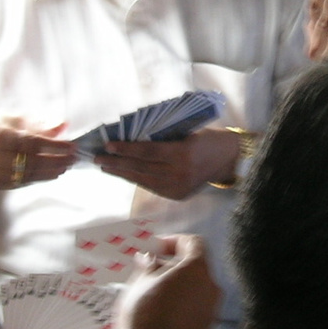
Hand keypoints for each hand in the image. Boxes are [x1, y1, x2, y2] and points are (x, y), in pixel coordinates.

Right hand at [0, 114, 76, 190]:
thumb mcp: (5, 117)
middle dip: (56, 160)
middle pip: (32, 161)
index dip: (55, 146)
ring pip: (27, 175)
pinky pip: (20, 182)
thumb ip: (34, 123)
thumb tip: (63, 126)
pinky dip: (38, 178)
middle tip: (73, 158)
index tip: (72, 146)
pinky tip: (51, 174)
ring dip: (50, 171)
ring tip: (66, 166)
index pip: (32, 143)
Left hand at [96, 127, 240, 199]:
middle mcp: (179, 174)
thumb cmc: (207, 139)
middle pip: (141, 168)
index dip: (126, 149)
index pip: (147, 152)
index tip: (108, 145)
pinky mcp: (177, 196)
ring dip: (122, 174)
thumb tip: (132, 138)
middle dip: (117, 163)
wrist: (229, 160)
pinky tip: (124, 174)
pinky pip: (152, 187)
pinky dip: (136, 179)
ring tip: (106, 167)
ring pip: (143, 180)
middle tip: (97, 158)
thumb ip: (163, 138)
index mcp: (182, 154)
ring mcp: (178, 188)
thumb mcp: (186, 133)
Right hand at [114, 234, 222, 328]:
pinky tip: (164, 308)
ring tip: (155, 290)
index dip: (174, 241)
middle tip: (152, 269)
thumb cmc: (143, 312)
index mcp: (197, 269)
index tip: (157, 248)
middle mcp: (211, 286)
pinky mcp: (206, 326)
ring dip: (180, 283)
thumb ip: (149, 264)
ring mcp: (211, 308)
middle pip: (196, 266)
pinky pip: (197, 305)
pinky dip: (184, 301)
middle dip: (175, 264)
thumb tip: (150, 259)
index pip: (193, 243)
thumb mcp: (140, 281)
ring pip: (198, 287)